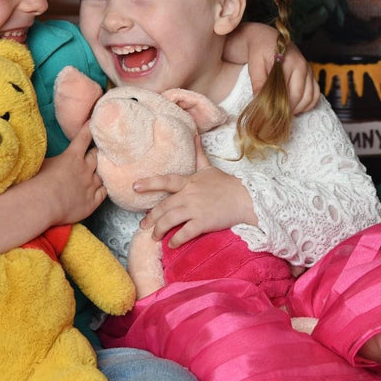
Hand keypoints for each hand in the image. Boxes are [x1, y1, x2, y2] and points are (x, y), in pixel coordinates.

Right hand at [33, 122, 106, 225]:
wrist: (44, 203)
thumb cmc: (39, 181)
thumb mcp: (44, 162)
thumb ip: (53, 158)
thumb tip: (52, 156)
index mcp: (73, 156)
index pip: (84, 138)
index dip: (89, 129)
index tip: (93, 121)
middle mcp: (85, 168)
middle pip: (96, 156)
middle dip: (97, 152)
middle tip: (98, 149)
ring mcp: (91, 185)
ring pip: (102, 174)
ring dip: (101, 171)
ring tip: (101, 170)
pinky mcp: (93, 201)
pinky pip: (104, 191)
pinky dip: (104, 188)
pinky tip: (103, 187)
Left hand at [136, 137, 254, 247]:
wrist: (246, 199)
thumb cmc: (227, 184)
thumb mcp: (209, 168)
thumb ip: (198, 155)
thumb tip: (195, 135)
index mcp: (189, 182)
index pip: (165, 181)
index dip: (149, 183)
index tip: (135, 187)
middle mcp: (189, 195)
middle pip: (163, 206)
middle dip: (151, 218)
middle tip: (142, 226)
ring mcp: (196, 209)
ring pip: (170, 220)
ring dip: (159, 230)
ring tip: (154, 237)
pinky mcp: (204, 222)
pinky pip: (185, 233)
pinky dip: (176, 240)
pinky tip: (171, 245)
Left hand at [223, 22, 319, 113]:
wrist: (266, 38)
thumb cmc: (258, 50)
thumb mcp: (254, 64)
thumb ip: (258, 81)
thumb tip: (259, 99)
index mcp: (290, 62)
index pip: (289, 92)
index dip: (282, 107)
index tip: (273, 116)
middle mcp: (303, 66)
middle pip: (300, 97)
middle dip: (289, 110)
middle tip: (277, 119)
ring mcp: (309, 70)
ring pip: (311, 97)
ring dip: (299, 108)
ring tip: (285, 114)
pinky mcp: (310, 74)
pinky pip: (315, 93)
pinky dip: (308, 103)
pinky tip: (296, 108)